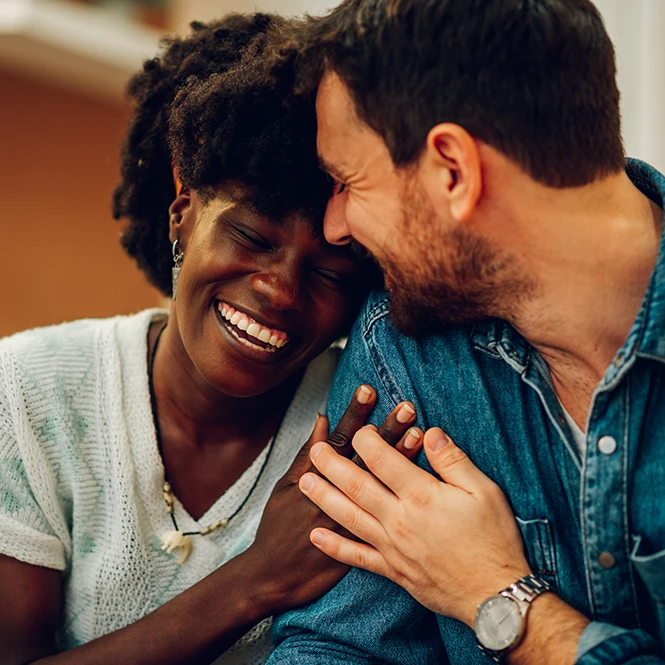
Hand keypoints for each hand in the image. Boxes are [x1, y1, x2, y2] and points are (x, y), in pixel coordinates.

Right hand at [244, 386, 423, 614]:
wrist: (273, 577)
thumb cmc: (277, 526)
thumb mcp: (284, 486)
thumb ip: (306, 454)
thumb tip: (322, 421)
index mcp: (317, 476)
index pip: (341, 438)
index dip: (355, 414)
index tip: (369, 390)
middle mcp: (338, 493)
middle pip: (367, 457)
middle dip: (387, 430)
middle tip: (407, 406)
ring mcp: (352, 519)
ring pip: (382, 484)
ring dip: (399, 458)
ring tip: (420, 434)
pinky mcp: (364, 544)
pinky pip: (390, 514)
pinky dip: (402, 499)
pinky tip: (418, 483)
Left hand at [299, 427, 531, 625]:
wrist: (496, 597)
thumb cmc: (494, 541)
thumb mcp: (484, 491)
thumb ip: (453, 460)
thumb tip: (431, 433)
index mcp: (422, 496)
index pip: (384, 460)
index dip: (367, 441)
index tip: (358, 430)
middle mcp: (400, 520)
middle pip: (357, 486)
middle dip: (332, 465)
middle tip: (315, 450)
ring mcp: (393, 547)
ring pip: (349, 517)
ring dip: (324, 498)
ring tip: (304, 483)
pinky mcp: (393, 570)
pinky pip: (357, 557)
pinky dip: (334, 547)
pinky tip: (317, 536)